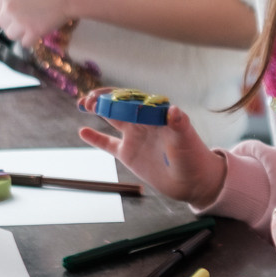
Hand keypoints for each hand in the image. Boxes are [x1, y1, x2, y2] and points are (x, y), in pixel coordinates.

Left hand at [0, 0, 89, 46]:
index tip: (18, 9)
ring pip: (11, 35)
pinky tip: (41, 29)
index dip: (5, 10)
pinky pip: (25, 43)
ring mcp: (20, 20)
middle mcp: (8, 6)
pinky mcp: (33, 31)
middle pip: (1, 23)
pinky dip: (32, 39)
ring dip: (21, 32)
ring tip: (35, 23)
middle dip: (13, 22)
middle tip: (29, 17)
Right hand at [77, 97, 227, 205]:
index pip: (133, 99)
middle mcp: (143, 122)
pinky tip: (82, 131)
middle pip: (119, 105)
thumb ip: (180, 123)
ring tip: (82, 104)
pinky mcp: (129, 154)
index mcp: (156, 115)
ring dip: (97, 110)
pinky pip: (109, 144)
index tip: (103, 96)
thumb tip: (174, 110)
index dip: (117, 95)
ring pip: (112, 119)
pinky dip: (95, 138)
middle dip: (103, 99)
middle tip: (87, 99)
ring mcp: (135, 137)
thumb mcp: (187, 139)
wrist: (193, 181)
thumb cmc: (193, 156)